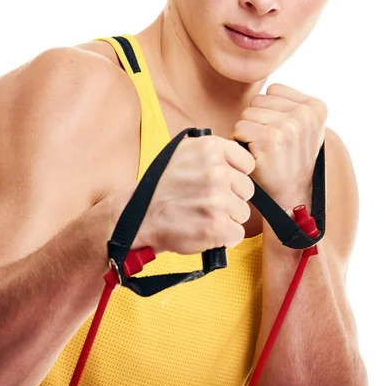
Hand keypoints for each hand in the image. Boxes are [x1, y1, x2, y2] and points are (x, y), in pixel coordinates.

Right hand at [135, 135, 255, 254]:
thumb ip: (213, 152)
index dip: (236, 175)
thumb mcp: (184, 153)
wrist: (139, 215)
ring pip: (243, 213)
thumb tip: (239, 160)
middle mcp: (216, 170)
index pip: (248, 164)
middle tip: (207, 202)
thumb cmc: (162, 186)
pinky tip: (204, 230)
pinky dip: (223, 237)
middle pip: (247, 190)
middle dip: (232, 198)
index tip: (221, 182)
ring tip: (203, 215)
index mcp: (210, 148)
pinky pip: (237, 234)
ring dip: (227, 218)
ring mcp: (217, 199)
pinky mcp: (217, 226)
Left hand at [230, 84, 326, 212]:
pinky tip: (255, 156)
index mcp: (316, 107)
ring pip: (247, 114)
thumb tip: (268, 88)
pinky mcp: (271, 140)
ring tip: (264, 151)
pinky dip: (240, 142)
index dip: (269, 113)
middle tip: (271, 145)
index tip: (282, 134)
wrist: (291, 195)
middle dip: (258, 122)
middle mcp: (306, 115)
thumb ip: (292, 104)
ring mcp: (289, 127)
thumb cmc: (291, 159)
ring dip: (248, 132)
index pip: (273, 91)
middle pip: (257, 101)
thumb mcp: (304, 127)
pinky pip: (240, 128)